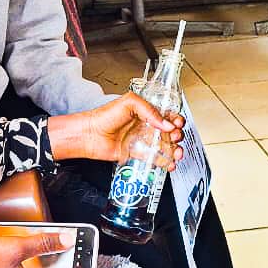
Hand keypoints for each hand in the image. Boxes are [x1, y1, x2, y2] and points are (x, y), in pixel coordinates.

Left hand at [50, 93, 184, 165]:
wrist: (90, 135)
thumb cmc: (104, 116)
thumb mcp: (129, 103)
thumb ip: (149, 110)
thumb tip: (165, 124)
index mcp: (145, 111)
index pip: (166, 114)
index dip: (175, 119)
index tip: (177, 123)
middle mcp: (145, 125)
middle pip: (169, 131)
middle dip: (177, 134)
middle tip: (175, 136)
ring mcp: (142, 140)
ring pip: (165, 145)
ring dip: (175, 149)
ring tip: (176, 152)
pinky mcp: (137, 154)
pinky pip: (155, 158)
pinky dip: (165, 162)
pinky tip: (170, 163)